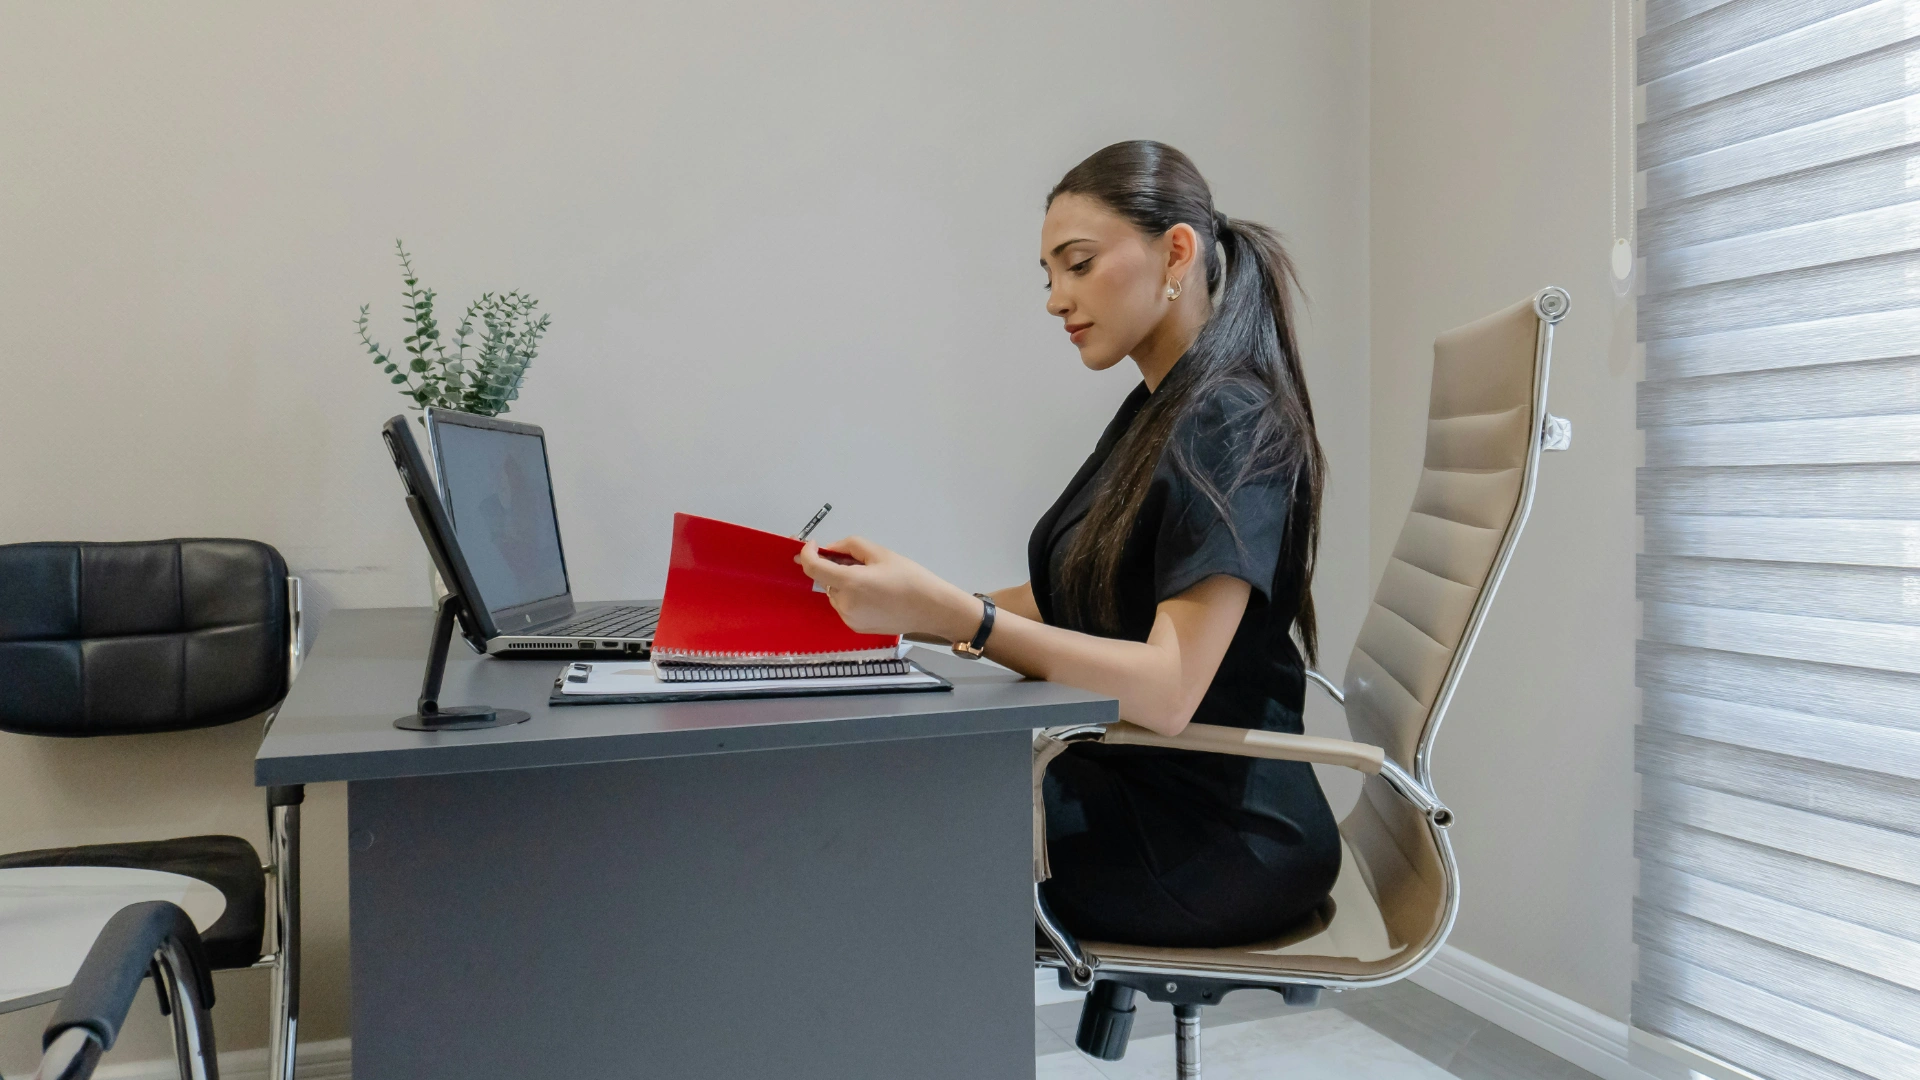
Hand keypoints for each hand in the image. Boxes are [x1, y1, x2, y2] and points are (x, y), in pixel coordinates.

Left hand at [794, 536, 980, 639]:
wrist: (931, 608)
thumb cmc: (911, 579)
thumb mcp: (880, 552)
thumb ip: (849, 546)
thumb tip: (830, 549)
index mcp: (850, 583)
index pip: (813, 567)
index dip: (808, 553)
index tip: (814, 546)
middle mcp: (845, 604)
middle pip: (825, 580)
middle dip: (833, 567)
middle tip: (856, 561)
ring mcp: (849, 619)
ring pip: (834, 593)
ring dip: (842, 582)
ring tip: (870, 579)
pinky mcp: (855, 627)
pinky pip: (844, 606)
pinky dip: (850, 596)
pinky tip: (873, 593)